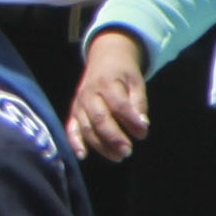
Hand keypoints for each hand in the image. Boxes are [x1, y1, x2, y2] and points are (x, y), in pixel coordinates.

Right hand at [68, 37, 150, 164]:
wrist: (104, 58)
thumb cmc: (123, 73)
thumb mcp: (136, 82)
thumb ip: (139, 103)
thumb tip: (142, 125)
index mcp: (107, 83)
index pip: (119, 104)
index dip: (131, 120)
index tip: (143, 133)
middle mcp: (90, 94)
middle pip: (99, 118)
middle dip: (114, 137)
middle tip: (128, 151)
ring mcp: (79, 104)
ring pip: (87, 127)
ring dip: (101, 145)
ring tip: (118, 156)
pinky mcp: (74, 112)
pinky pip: (71, 128)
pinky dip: (75, 142)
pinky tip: (83, 155)